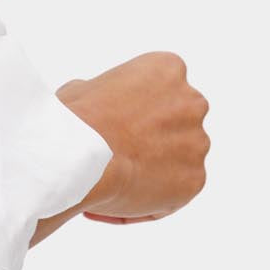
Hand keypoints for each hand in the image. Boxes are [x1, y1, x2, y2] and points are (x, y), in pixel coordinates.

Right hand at [57, 51, 210, 223]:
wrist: (77, 158)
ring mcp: (196, 143)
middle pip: (175, 121)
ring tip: (111, 181)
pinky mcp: (195, 180)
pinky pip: (172, 192)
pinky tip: (114, 199)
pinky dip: (148, 198)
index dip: (133, 106)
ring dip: (151, 168)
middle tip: (114, 152)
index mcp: (166, 69)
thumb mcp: (81, 90)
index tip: (112, 121)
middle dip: (150, 136)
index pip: (159, 85)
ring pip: (176, 158)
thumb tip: (101, 107)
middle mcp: (191, 102)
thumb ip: (104, 95)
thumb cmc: (72, 120)